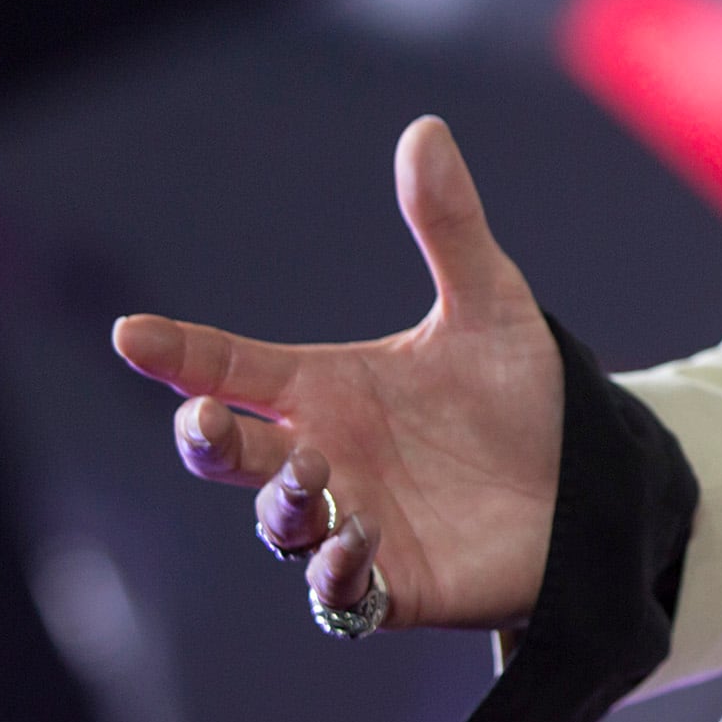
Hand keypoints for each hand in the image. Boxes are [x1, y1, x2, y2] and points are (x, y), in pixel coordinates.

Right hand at [111, 117, 562, 631]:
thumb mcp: (490, 304)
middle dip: (205, 440)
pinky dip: (338, 571)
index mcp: (327, 388)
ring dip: (282, 503)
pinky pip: (342, 593)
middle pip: (230, 454)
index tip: (130, 334)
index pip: (231, 367)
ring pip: (278, 523)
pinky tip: (354, 541)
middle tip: (204, 420)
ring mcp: (352, 521)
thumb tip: (425, 128)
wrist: (591, 480)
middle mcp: (325, 455)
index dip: (178, 352)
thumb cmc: (522, 395)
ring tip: (315, 475)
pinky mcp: (396, 583)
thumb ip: (449, 226)